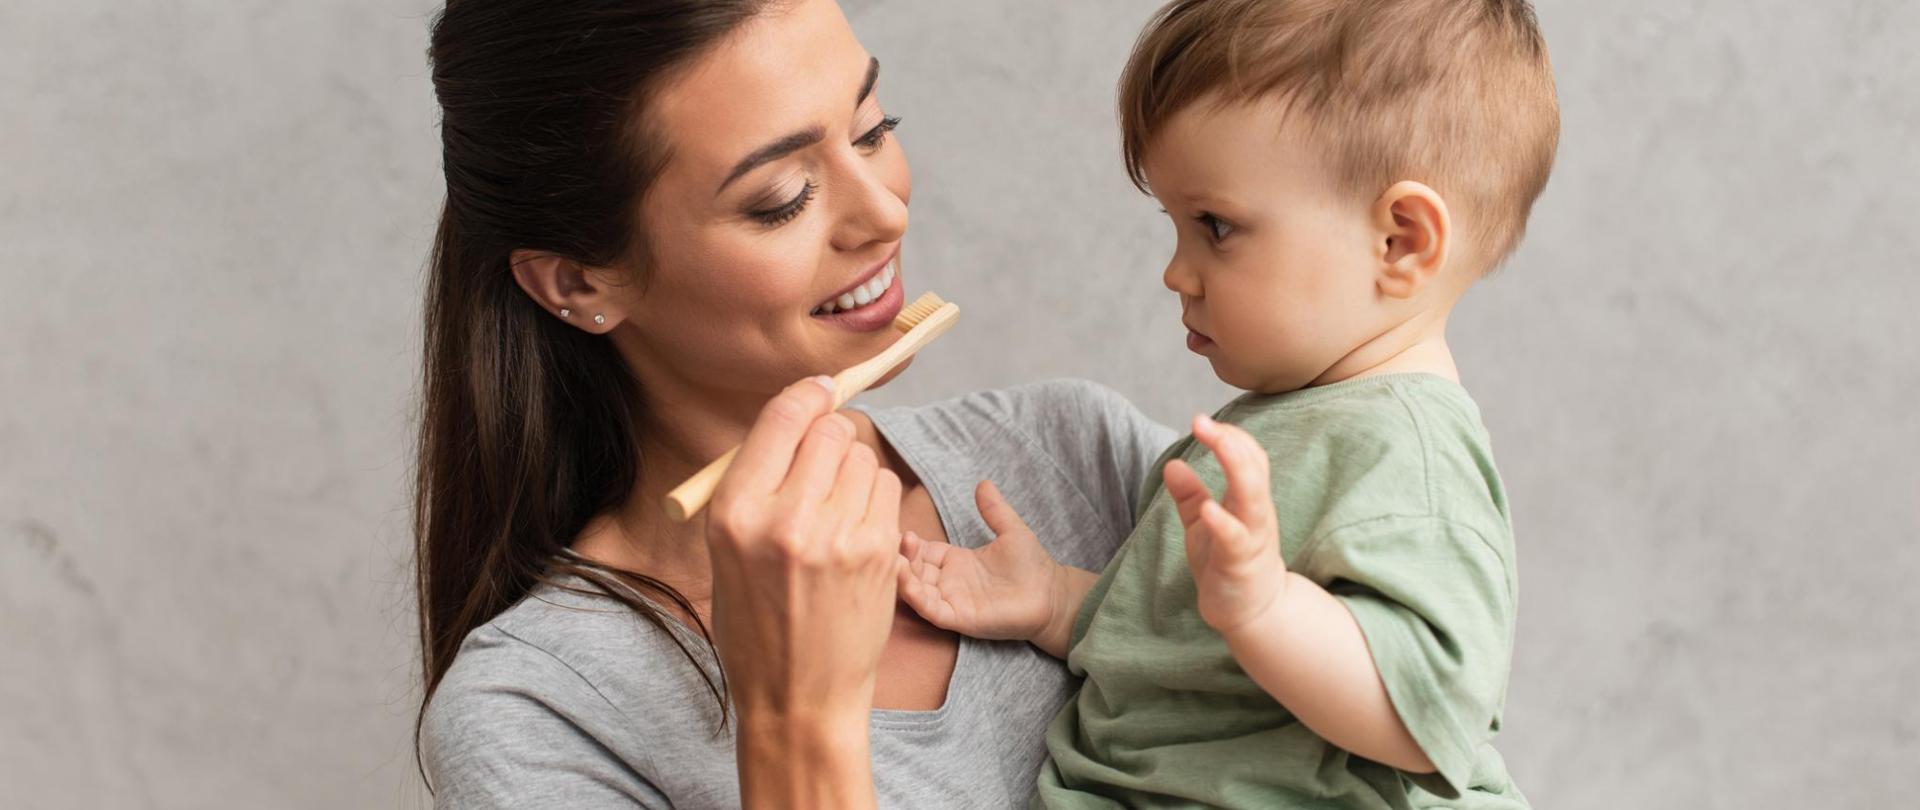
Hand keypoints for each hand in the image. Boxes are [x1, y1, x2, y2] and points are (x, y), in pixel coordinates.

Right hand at [704, 376, 903, 728]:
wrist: (799, 696)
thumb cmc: (757, 623)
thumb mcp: (726, 553)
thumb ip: (753, 485)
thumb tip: (792, 420)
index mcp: (735, 514)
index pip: (780, 419)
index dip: (806, 395)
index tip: (819, 391)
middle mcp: (785, 520)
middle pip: (829, 431)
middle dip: (830, 437)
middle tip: (824, 464)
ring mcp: (838, 537)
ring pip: (863, 457)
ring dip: (854, 471)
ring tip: (836, 511)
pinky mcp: (879, 553)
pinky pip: (886, 488)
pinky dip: (875, 498)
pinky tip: (858, 530)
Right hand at [896, 481, 1068, 644]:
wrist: (1052, 596)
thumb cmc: (1032, 566)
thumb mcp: (1011, 531)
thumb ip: (994, 509)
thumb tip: (983, 482)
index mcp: (956, 561)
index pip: (922, 551)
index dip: (909, 543)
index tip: (899, 530)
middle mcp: (948, 582)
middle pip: (913, 569)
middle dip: (899, 558)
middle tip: (887, 543)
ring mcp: (951, 600)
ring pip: (915, 590)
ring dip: (901, 576)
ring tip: (892, 560)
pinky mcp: (958, 618)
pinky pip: (930, 609)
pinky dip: (915, 597)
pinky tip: (905, 581)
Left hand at [1164, 413, 1288, 633]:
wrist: (1252, 613)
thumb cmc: (1227, 564)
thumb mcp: (1203, 524)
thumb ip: (1190, 495)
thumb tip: (1172, 464)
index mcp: (1248, 500)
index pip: (1248, 456)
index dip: (1229, 436)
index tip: (1201, 421)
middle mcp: (1256, 513)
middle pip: (1254, 467)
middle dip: (1230, 442)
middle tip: (1201, 421)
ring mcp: (1252, 536)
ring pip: (1254, 496)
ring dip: (1236, 467)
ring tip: (1217, 442)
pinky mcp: (1241, 563)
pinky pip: (1236, 538)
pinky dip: (1223, 522)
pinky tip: (1207, 509)